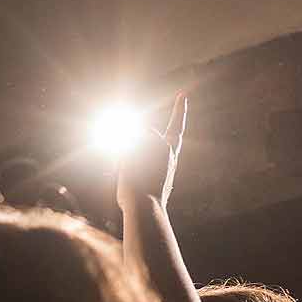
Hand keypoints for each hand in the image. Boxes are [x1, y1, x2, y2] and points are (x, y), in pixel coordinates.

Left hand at [114, 91, 187, 216]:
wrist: (145, 205)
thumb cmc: (146, 201)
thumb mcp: (149, 183)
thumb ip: (145, 164)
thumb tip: (127, 150)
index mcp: (171, 156)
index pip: (177, 129)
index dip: (180, 111)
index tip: (182, 95)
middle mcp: (165, 146)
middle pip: (140, 136)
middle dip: (131, 152)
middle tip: (132, 172)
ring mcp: (153, 143)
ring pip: (128, 141)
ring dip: (124, 160)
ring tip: (132, 176)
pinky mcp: (138, 143)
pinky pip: (120, 144)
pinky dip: (119, 159)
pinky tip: (126, 170)